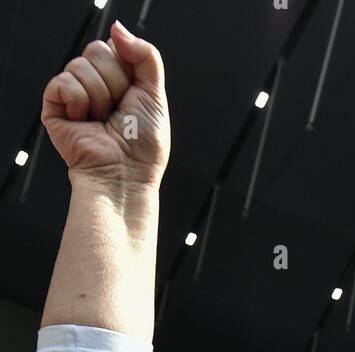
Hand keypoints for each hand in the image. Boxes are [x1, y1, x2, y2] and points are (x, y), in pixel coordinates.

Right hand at [41, 22, 169, 186]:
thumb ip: (145, 55)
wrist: (125, 175)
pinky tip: (84, 122)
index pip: (114, 47)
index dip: (127, 68)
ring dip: (99, 97)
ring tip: (102, 121)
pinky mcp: (54, 108)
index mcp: (117, 80)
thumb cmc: (143, 146)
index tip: (133, 95)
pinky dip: (78, 102)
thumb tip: (117, 29)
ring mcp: (73, 96)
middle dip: (114, 82)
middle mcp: (94, 85)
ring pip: (80, 65)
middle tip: (117, 112)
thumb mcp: (155, 94)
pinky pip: (62, 82)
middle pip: (97, 50)